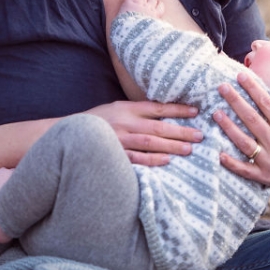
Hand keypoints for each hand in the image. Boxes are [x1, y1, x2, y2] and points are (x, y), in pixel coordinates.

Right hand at [86, 100, 200, 165]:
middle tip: (200, 135)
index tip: (196, 112)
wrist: (69, 133)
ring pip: (150, 142)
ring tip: (189, 149)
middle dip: (181, 131)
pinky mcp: (115, 155)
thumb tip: (164, 111)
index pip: (157, 108)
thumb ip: (138, 110)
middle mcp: (126, 123)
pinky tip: (166, 161)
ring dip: (171, 146)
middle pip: (158, 126)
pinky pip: (136, 158)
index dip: (178, 109)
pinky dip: (152, 160)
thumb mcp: (117, 108)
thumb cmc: (99, 120)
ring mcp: (120, 140)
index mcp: (127, 108)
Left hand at [213, 73, 269, 188]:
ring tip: (216, 113)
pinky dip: (232, 163)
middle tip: (222, 87)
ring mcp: (269, 161)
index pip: (266, 104)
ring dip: (229, 127)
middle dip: (235, 101)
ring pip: (244, 142)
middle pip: (252, 119)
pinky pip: (245, 169)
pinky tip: (219, 154)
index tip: (241, 76)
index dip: (253, 89)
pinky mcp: (263, 176)